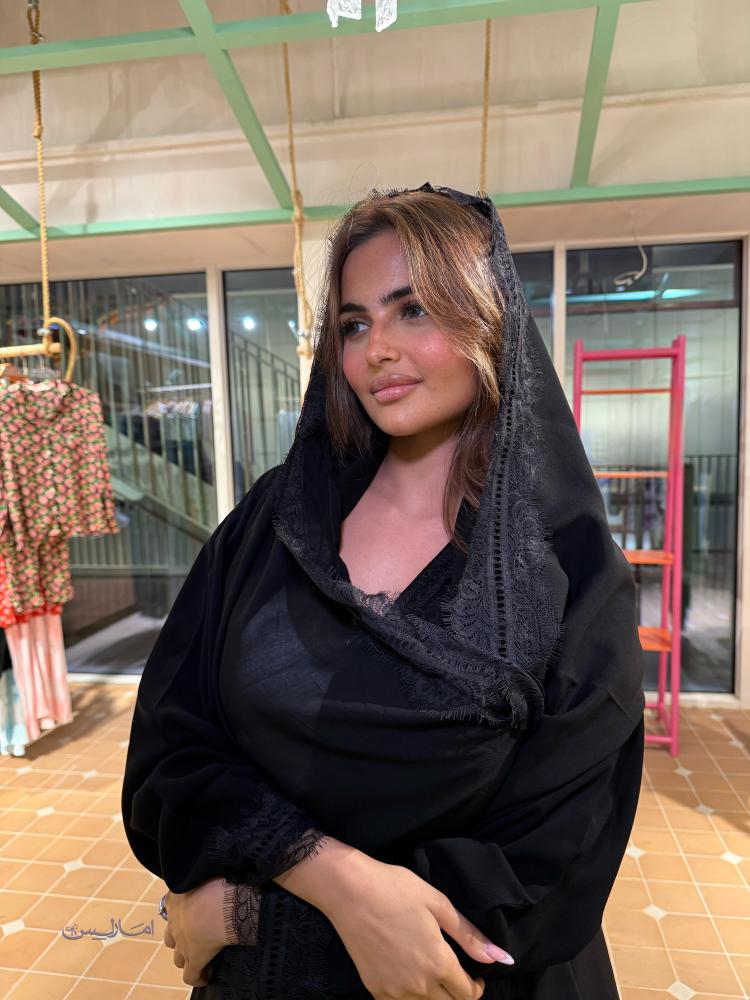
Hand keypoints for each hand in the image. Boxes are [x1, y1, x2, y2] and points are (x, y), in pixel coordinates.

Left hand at [161, 878, 232, 987]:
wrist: (223, 903)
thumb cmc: (217, 883)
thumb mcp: (204, 872)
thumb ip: (200, 876)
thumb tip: (207, 871)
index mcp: (175, 900)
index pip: (171, 908)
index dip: (180, 913)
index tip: (191, 913)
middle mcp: (175, 923)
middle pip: (171, 937)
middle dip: (180, 938)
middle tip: (196, 935)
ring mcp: (183, 943)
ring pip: (178, 958)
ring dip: (186, 957)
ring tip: (200, 954)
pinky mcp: (195, 959)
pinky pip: (191, 976)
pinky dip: (197, 978)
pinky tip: (205, 978)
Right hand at [318, 857, 511, 999]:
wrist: (349, 891)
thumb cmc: (395, 889)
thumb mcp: (438, 904)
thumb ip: (469, 935)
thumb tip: (501, 958)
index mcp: (438, 963)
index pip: (468, 994)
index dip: (477, 987)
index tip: (476, 975)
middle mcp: (418, 985)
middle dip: (458, 993)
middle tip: (456, 973)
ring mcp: (394, 991)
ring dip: (435, 997)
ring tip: (433, 972)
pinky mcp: (375, 989)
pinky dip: (411, 997)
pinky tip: (409, 974)